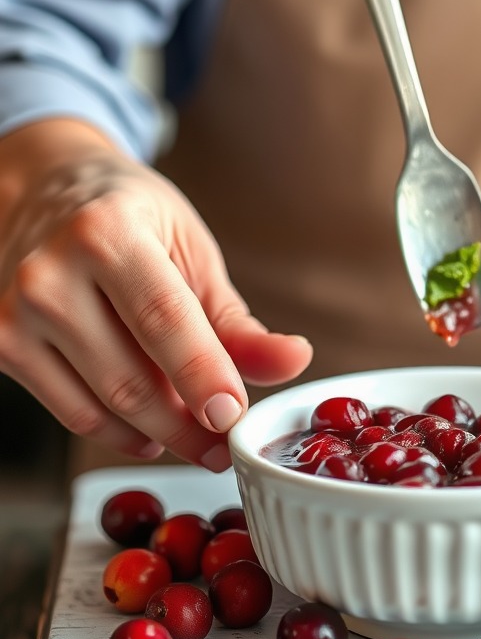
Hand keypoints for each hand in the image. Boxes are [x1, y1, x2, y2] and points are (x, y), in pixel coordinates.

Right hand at [0, 120, 312, 469]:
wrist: (46, 192)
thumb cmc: (130, 219)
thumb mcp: (192, 253)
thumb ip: (237, 320)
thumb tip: (294, 361)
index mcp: (108, 233)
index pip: (164, 320)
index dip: (203, 375)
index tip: (235, 418)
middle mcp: (51, 272)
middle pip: (130, 376)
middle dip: (188, 426)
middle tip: (226, 446)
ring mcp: (15, 312)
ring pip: (100, 404)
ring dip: (158, 435)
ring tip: (197, 436)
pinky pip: (69, 411)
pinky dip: (116, 431)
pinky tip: (148, 431)